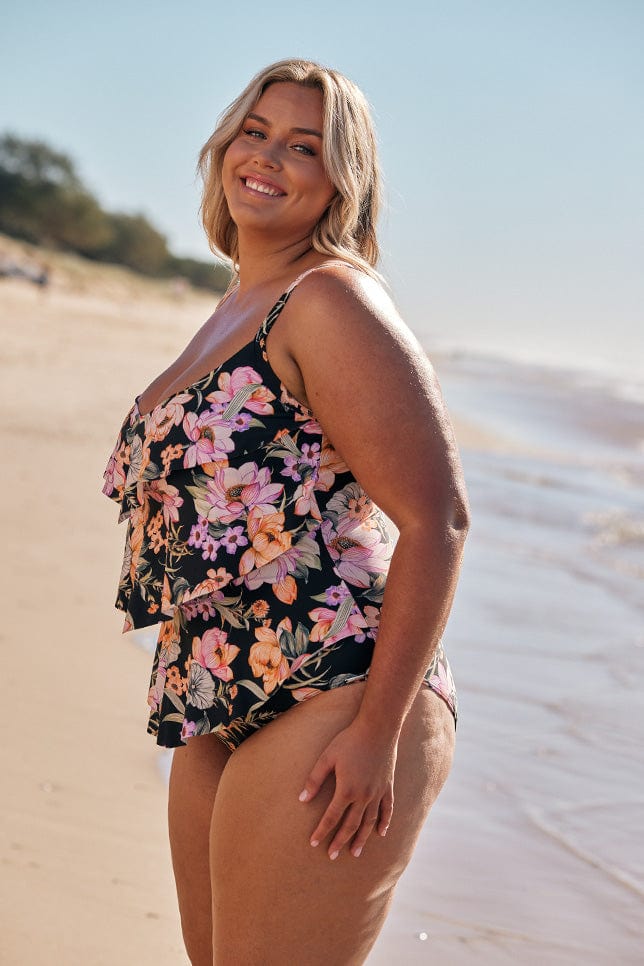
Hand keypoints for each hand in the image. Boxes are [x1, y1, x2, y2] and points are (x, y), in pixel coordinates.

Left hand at [298, 718, 396, 859]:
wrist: (377, 729)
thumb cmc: (349, 741)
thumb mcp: (327, 757)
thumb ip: (314, 779)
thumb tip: (302, 799)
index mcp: (346, 790)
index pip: (331, 817)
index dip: (322, 831)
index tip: (313, 842)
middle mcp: (363, 796)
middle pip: (351, 825)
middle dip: (340, 841)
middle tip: (332, 855)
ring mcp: (377, 793)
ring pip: (369, 822)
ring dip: (362, 838)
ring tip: (355, 853)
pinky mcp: (388, 786)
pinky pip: (387, 809)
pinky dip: (384, 822)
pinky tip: (381, 833)